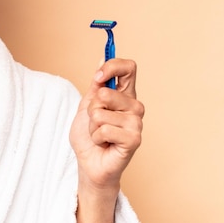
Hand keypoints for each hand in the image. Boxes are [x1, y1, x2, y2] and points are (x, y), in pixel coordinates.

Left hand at [70, 59, 143, 190]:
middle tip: (95, 122)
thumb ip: (96, 85)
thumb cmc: (88, 137)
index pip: (129, 68)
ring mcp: (136, 123)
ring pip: (101, 113)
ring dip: (92, 126)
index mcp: (124, 95)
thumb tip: (102, 58)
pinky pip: (105, 129)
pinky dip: (96, 137)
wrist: (89, 164)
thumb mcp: (87, 106)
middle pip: (106, 93)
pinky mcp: (134, 139)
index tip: (96, 78)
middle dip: (91, 109)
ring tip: (100, 135)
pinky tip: (103, 144)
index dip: (112, 67)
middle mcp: (134, 107)